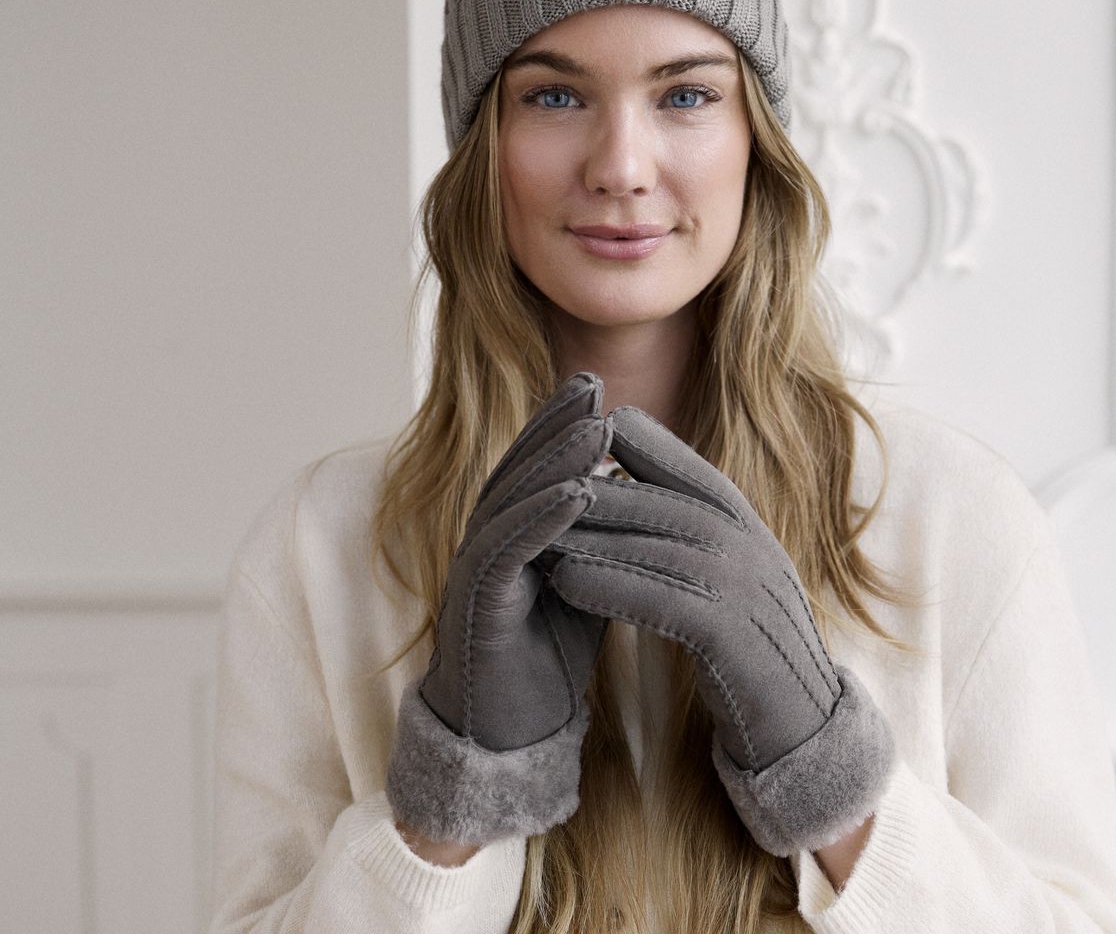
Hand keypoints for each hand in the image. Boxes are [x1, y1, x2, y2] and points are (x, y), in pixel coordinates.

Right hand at [387, 373, 612, 845]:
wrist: (511, 738)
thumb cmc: (549, 657)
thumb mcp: (583, 584)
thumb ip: (597, 538)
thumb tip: (633, 488)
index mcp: (510, 533)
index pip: (533, 466)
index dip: (560, 424)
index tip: (600, 388)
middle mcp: (486, 541)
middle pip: (518, 469)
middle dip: (554, 423)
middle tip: (593, 383)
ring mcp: (477, 572)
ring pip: (511, 500)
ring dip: (553, 461)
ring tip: (595, 426)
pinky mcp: (477, 607)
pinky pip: (507, 551)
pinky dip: (542, 518)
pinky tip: (579, 493)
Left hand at [546, 406, 893, 855]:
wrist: (805, 730)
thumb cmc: (751, 650)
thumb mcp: (730, 580)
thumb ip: (695, 536)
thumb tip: (635, 492)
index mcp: (751, 530)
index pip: (691, 473)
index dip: (642, 447)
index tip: (585, 431)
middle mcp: (754, 548)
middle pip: (667, 504)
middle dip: (600, 491)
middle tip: (537, 482)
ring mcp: (749, 589)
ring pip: (660, 546)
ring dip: (593, 536)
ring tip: (536, 530)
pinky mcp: (734, 637)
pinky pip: (663, 599)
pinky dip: (610, 585)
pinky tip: (563, 581)